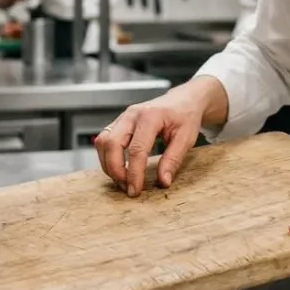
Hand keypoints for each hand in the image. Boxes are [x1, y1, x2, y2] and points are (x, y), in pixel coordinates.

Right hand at [93, 77, 227, 196]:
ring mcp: (123, 117)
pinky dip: (107, 157)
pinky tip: (119, 168)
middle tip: (128, 187)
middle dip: (115, 170)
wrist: (183, 100)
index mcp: (150, 116)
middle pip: (111, 144)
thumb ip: (173, 160)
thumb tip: (163, 181)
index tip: (136, 190)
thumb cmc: (185, 116)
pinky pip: (104, 140)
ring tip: (123, 180)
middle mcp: (132, 114)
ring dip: (108, 164)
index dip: (133, 173)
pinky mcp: (119, 122)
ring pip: (103, 142)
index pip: (136, 149)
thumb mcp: (187, 138)